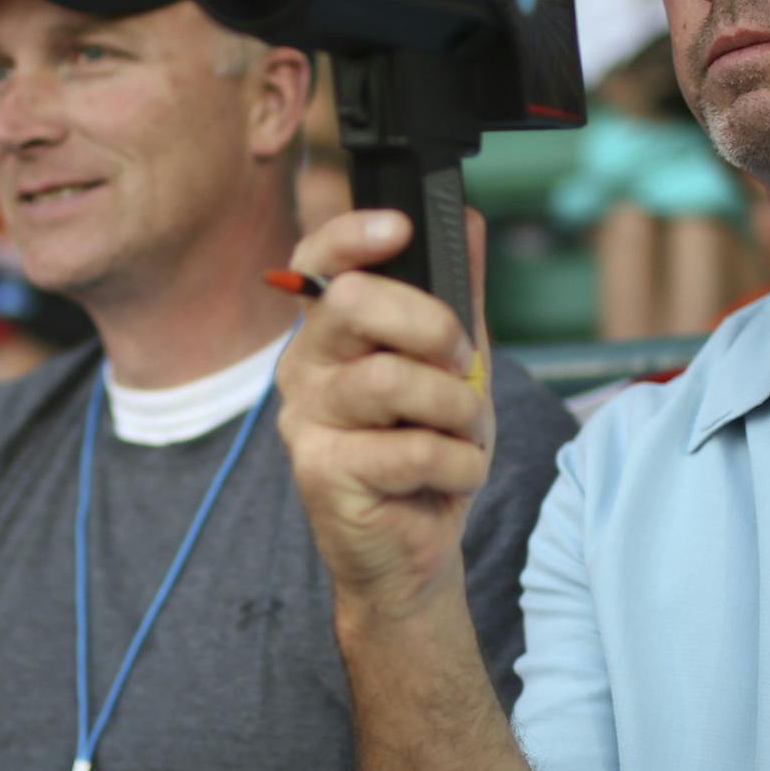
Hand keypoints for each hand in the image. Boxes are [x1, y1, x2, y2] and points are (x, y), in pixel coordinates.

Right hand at [274, 208, 494, 624]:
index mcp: (331, 333)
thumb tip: (465, 219)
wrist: (414, 551)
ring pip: (390, 378)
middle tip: (461, 363)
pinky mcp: (320, 471)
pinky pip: (409, 448)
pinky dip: (458, 463)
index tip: (399, 227)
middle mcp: (304, 366)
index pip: (317, 262)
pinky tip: (454, 477)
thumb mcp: (458, 367)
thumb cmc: (429, 455)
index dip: (350, 235)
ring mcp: (305, 419)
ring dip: (456, 409)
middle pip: (350, 301)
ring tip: (464, 435)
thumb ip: (459, 296)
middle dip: (430, 325)